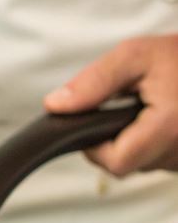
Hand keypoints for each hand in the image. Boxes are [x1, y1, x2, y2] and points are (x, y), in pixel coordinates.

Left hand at [44, 34, 177, 175]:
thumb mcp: (135, 56)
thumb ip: (94, 82)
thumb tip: (57, 105)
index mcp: (170, 126)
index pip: (116, 162)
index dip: (96, 147)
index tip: (95, 125)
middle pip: (127, 166)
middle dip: (114, 142)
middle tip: (121, 111)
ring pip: (144, 165)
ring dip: (136, 143)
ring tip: (146, 111)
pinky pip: (162, 161)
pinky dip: (154, 144)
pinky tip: (160, 120)